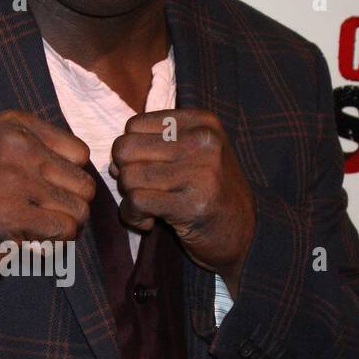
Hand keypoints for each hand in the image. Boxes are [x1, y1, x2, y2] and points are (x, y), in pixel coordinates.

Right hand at [0, 110, 95, 294]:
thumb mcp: (4, 154)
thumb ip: (47, 151)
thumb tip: (96, 171)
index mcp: (13, 124)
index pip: (80, 153)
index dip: (67, 180)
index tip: (38, 190)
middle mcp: (12, 144)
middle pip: (84, 183)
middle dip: (69, 207)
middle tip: (38, 216)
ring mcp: (9, 179)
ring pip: (78, 210)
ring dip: (62, 229)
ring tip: (32, 227)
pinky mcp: (8, 214)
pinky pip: (63, 231)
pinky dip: (53, 244)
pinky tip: (28, 240)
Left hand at [109, 108, 255, 296]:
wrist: (246, 235)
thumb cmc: (210, 194)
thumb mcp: (192, 157)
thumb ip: (154, 148)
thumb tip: (112, 161)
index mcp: (201, 123)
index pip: (134, 125)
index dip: (131, 152)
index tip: (147, 172)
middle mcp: (203, 142)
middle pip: (126, 148)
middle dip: (125, 174)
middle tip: (143, 192)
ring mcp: (200, 172)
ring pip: (128, 176)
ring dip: (129, 199)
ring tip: (148, 210)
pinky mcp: (192, 205)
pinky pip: (136, 202)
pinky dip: (133, 217)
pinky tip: (149, 223)